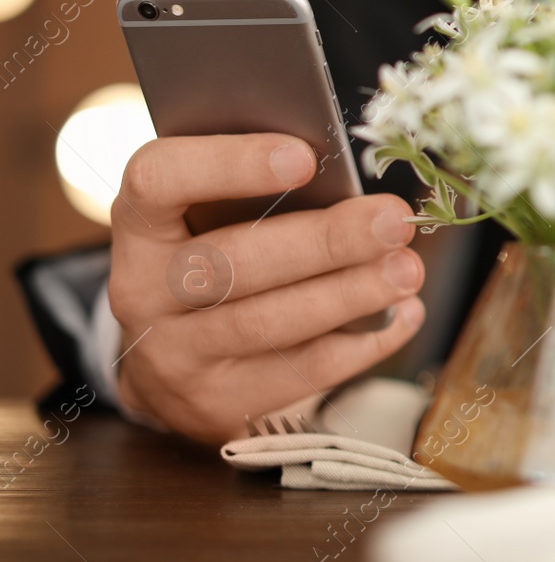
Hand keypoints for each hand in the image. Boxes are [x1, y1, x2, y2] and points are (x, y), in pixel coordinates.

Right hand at [108, 134, 426, 443]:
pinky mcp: (219, 404)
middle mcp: (143, 292)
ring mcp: (177, 356)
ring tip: (407, 270)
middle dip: (325, 240)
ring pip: (268, 323)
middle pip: (232, 263)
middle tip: (394, 220)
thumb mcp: (210, 219)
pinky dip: (363, 343)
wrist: (169, 366)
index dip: (228, 165)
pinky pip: (301, 373)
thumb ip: (262, 195)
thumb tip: (353, 184)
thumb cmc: (212, 259)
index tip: (304, 157)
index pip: (159, 181)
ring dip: (350, 294)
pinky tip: (404, 314)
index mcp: (141, 226)